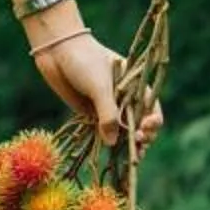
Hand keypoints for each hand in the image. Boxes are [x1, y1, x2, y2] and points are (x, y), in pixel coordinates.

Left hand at [32, 30, 163, 159]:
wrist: (56, 51)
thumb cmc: (84, 61)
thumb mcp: (100, 86)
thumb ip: (108, 114)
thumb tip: (113, 143)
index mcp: (135, 85)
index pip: (151, 107)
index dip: (152, 121)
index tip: (145, 129)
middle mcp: (124, 97)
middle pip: (140, 122)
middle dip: (143, 136)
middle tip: (139, 146)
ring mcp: (107, 106)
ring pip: (122, 130)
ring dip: (128, 145)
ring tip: (132, 159)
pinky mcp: (91, 112)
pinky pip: (103, 131)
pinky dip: (109, 143)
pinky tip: (112, 154)